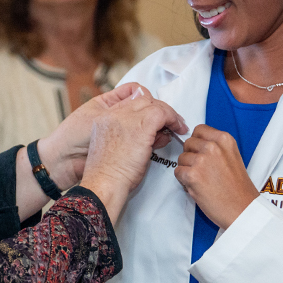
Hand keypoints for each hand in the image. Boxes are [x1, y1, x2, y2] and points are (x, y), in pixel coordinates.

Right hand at [73, 83, 186, 221]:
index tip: (156, 121)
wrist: (104, 183)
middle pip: (142, 99)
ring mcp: (127, 118)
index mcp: (104, 118)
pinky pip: (162, 113)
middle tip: (171, 121)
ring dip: (168, 114)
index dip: (145, 109)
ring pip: (153, 104)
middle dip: (158, 108)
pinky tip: (179, 129)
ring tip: (178, 125)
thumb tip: (159, 134)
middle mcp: (114, 114)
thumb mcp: (116, 149)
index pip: (129, 103)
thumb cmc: (109, 175)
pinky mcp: (141, 126)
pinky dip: (173, 119)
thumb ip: (132, 137)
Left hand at [174, 124, 259, 228]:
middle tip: (203, 170)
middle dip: (191, 156)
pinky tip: (197, 187)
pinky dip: (184, 181)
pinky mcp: (192, 175)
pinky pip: (178, 172)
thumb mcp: (232, 157)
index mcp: (224, 139)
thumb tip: (196, 144)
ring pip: (181, 158)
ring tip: (202, 180)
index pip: (199, 130)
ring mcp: (201, 160)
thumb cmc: (238, 188)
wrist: (242, 209)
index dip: (197, 142)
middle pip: (188, 143)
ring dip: (187, 169)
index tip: (202, 152)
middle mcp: (212, 146)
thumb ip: (216, 147)